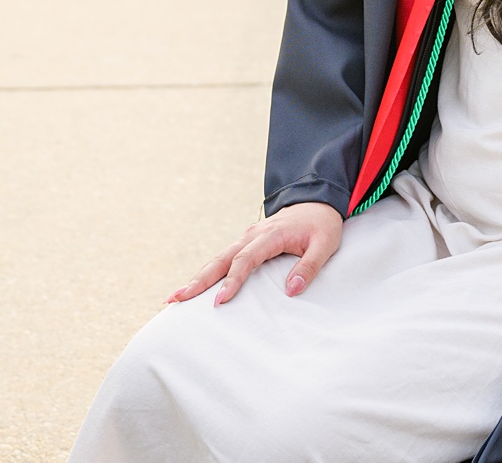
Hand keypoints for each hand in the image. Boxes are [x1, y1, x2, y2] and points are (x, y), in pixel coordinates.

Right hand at [170, 202, 345, 306]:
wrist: (318, 201)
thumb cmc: (322, 225)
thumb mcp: (325, 245)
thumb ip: (309, 267)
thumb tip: (291, 290)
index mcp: (270, 235)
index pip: (245, 260)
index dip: (231, 281)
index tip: (220, 301)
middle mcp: (252, 235)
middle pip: (221, 259)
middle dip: (198, 280)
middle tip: (176, 298)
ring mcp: (248, 237)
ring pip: (218, 258)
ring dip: (198, 277)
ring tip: (177, 296)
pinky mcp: (248, 242)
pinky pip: (225, 258)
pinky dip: (209, 272)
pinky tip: (197, 285)